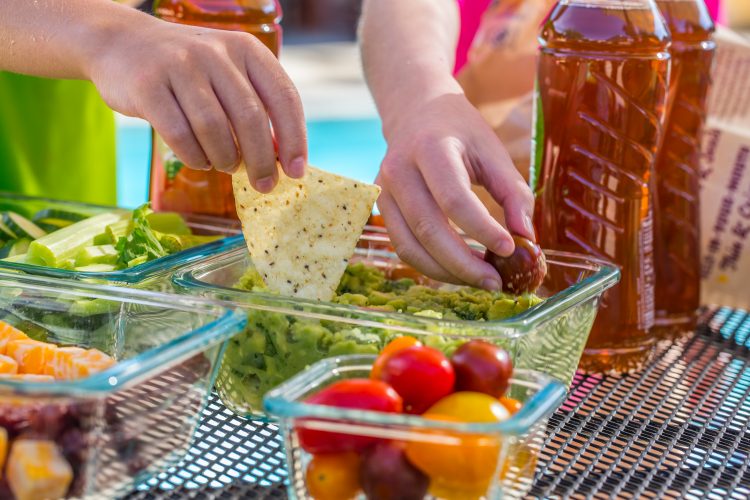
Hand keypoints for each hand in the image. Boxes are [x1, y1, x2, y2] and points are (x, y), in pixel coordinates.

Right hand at [86, 16, 305, 192]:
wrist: (122, 44)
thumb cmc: (189, 72)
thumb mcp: (228, 75)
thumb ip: (256, 108)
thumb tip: (284, 158)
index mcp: (246, 49)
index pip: (283, 97)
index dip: (294, 139)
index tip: (296, 171)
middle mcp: (215, 52)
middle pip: (251, 118)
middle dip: (262, 161)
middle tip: (265, 186)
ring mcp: (179, 65)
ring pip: (215, 129)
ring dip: (226, 159)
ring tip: (225, 166)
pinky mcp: (147, 85)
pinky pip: (179, 135)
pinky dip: (195, 158)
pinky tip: (200, 161)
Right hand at [376, 87, 535, 289]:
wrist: (417, 113)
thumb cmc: (462, 133)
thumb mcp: (494, 152)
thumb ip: (513, 193)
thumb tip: (526, 239)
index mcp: (431, 148)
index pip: (454, 199)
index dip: (482, 229)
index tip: (510, 249)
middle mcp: (399, 170)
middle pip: (428, 229)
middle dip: (463, 263)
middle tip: (495, 282)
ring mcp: (384, 191)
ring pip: (410, 246)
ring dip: (446, 272)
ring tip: (480, 281)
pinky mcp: (381, 208)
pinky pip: (403, 247)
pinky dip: (431, 266)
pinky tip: (458, 271)